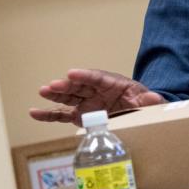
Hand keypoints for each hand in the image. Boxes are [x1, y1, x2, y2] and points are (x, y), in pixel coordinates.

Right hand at [31, 68, 164, 123]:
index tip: (72, 73)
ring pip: (68, 98)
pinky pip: (62, 115)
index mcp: (112, 83)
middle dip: (65, 86)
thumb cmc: (141, 103)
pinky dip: (48, 114)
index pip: (97, 77)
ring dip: (55, 95)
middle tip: (52, 86)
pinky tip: (34, 112)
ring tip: (42, 91)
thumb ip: (149, 101)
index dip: (84, 75)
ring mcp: (86, 103)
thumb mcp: (148, 102)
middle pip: (79, 86)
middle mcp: (95, 91)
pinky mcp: (80, 115)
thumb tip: (155, 98)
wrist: (138, 113)